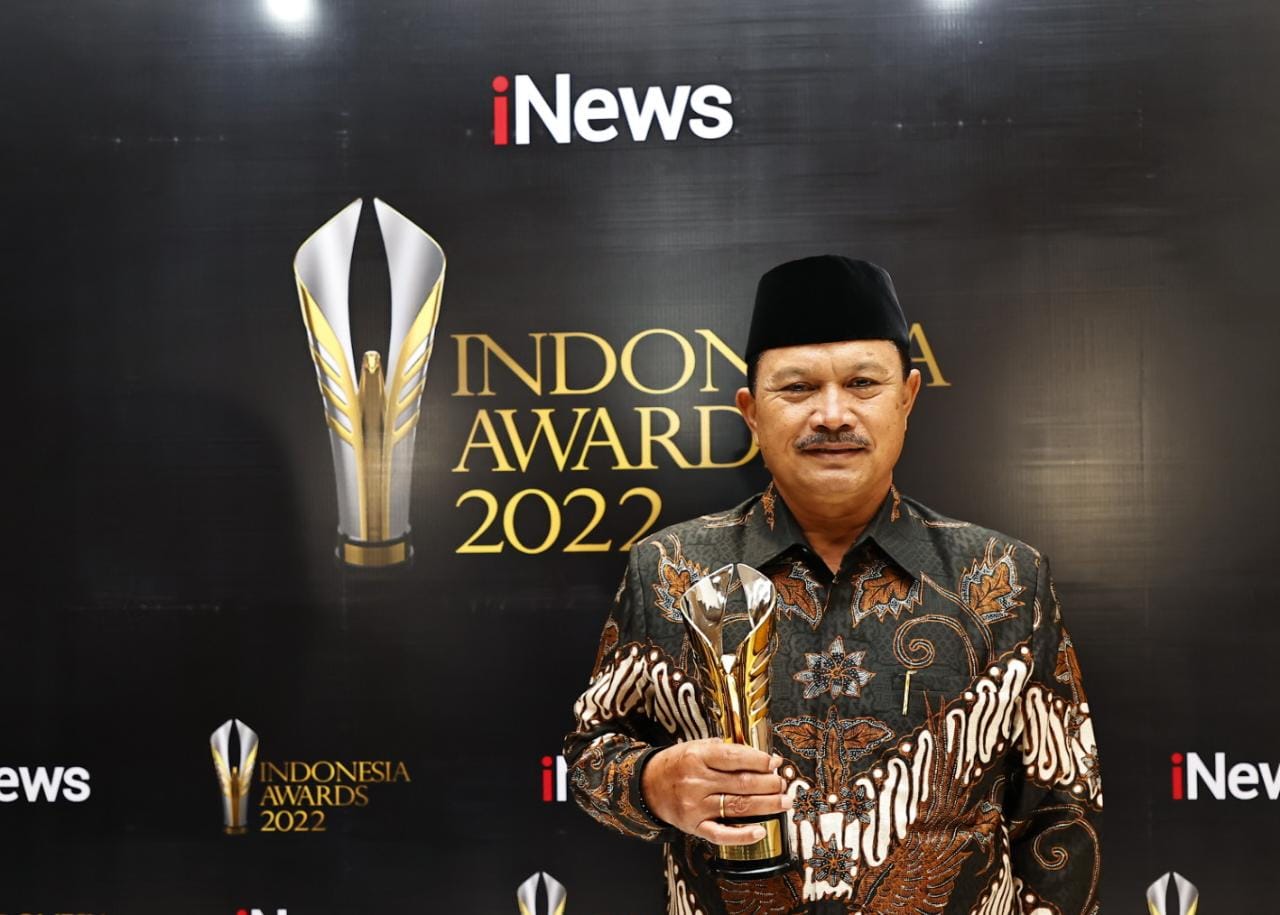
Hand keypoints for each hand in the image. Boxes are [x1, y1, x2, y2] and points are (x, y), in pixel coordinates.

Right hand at [641, 739, 791, 844]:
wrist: (647, 786)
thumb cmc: (676, 764)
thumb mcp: (695, 747)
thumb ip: (724, 750)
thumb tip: (760, 758)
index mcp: (696, 757)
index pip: (734, 757)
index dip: (759, 760)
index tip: (774, 763)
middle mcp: (696, 781)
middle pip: (741, 783)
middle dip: (768, 784)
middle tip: (782, 783)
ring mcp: (695, 806)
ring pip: (738, 807)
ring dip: (766, 805)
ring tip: (783, 802)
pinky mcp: (693, 826)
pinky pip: (721, 834)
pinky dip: (742, 835)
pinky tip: (760, 831)